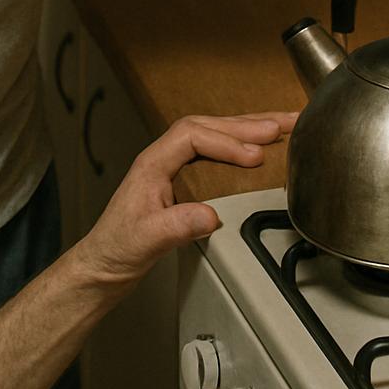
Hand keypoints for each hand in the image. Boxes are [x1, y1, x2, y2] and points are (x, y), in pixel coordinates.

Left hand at [72, 111, 297, 292]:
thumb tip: (210, 215)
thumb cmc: (116, 249)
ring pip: (213, 134)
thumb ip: (176, 227)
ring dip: (248, 128)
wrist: (103, 265)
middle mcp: (163, 158)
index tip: (254, 156)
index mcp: (152, 163)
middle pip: (208, 126)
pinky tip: (258, 148)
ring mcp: (172, 168)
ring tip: (283, 125)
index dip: (226, 142)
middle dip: (248, 124)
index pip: (193, 136)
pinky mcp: (183, 181)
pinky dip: (240, 145)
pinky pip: (215, 152)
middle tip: (285, 124)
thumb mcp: (146, 240)